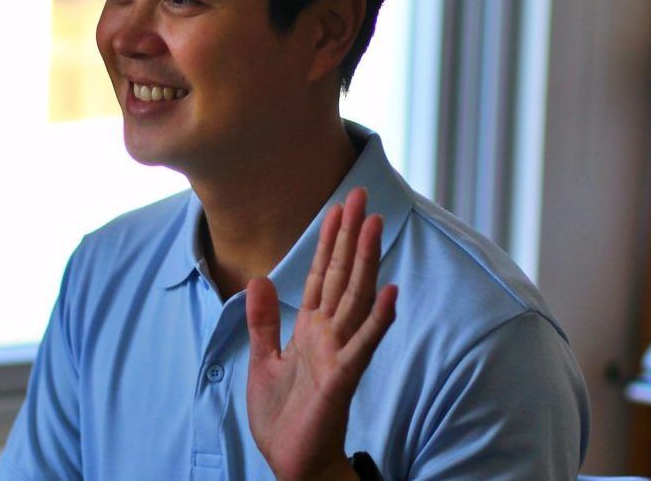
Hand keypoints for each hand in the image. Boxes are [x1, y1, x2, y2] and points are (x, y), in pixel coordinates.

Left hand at [246, 187, 397, 480]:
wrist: (292, 462)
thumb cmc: (283, 417)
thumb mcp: (262, 360)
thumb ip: (264, 321)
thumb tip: (259, 279)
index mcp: (310, 330)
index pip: (321, 275)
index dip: (327, 241)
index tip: (337, 207)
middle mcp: (329, 335)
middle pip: (342, 276)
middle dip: (349, 237)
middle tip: (360, 195)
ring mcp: (339, 353)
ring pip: (356, 299)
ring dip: (366, 262)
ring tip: (376, 225)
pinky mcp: (343, 377)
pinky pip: (363, 343)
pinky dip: (378, 318)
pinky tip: (391, 291)